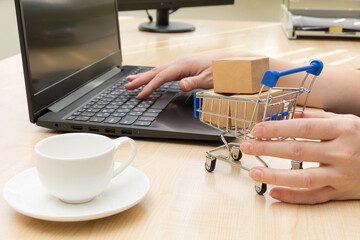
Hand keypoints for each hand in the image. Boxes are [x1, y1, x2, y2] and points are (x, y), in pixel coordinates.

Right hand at [125, 54, 213, 98]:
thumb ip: (194, 83)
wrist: (228, 63)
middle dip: (141, 79)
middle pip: (156, 72)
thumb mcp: (208, 79)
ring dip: (145, 76)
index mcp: (183, 65)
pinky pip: (164, 71)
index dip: (149, 87)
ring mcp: (181, 63)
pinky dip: (154, 75)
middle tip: (127, 86)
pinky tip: (151, 77)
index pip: (161, 77)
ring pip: (158, 70)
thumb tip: (181, 85)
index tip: (140, 95)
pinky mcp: (183, 66)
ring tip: (132, 81)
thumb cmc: (219, 71)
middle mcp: (179, 62)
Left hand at [240, 112, 359, 203]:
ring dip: (276, 175)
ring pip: (304, 178)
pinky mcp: (342, 192)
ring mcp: (343, 175)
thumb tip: (289, 114)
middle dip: (268, 148)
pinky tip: (274, 192)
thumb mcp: (346, 120)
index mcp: (343, 130)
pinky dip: (293, 197)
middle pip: (298, 151)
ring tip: (254, 172)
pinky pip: (315, 197)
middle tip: (247, 146)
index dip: (278, 128)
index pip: (304, 127)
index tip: (257, 129)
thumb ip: (317, 117)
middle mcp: (343, 152)